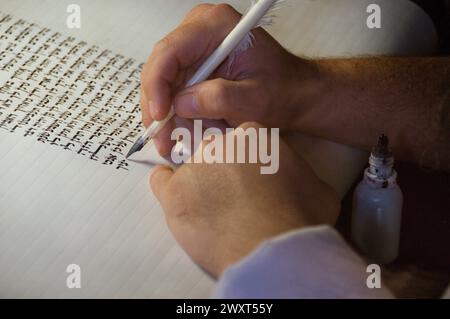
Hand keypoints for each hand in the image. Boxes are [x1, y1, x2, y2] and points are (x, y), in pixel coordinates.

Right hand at [140, 4, 321, 155]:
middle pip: (161, 70)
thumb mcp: (256, 99)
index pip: (170, 51)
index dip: (157, 85)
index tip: (160, 117)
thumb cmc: (284, 90)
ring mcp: (196, 48)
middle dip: (160, 109)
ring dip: (173, 117)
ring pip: (166, 85)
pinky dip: (182, 116)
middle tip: (165, 141)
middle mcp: (200, 31)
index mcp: (216, 25)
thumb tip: (180, 105)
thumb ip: (219, 99)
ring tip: (187, 142)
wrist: (296, 93)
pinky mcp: (197, 65)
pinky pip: (177, 92)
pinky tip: (196, 132)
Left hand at [149, 122, 339, 277]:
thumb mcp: (317, 187)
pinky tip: (180, 199)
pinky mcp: (174, 193)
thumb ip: (299, 172)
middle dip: (225, 170)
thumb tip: (297, 178)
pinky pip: (162, 180)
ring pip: (192, 168)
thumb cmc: (300, 220)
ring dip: (201, 183)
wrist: (274, 252)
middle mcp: (221, 143)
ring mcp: (194, 166)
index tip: (253, 179)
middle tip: (236, 197)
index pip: (244, 140)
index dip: (250, 162)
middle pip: (217, 152)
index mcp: (254, 136)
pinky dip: (168, 186)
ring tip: (214, 210)